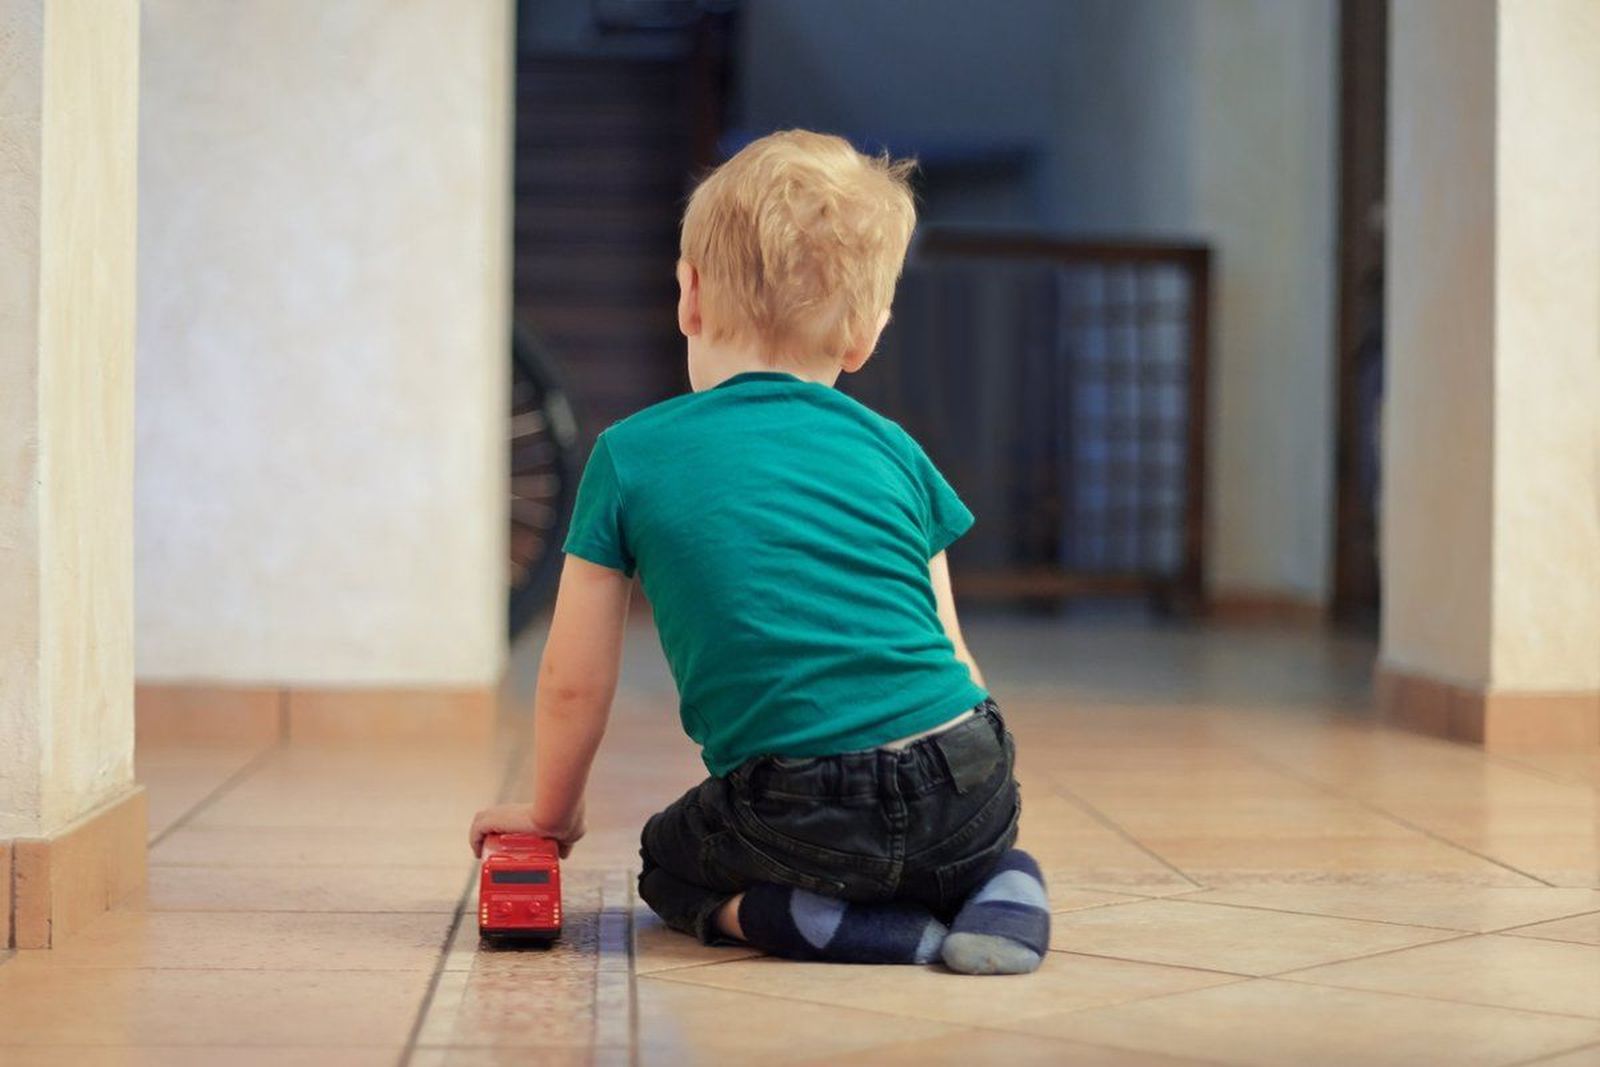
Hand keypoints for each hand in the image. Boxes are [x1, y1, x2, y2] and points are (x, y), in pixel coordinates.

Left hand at [468, 801, 585, 858]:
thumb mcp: (571, 832)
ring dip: (483, 841)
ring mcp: (502, 814)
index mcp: (530, 813)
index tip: (514, 848)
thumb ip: (566, 844)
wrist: (558, 814)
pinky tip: (478, 854)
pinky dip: (475, 842)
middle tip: (497, 854)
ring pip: (484, 825)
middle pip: (497, 823)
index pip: (516, 823)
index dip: (512, 835)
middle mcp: (514, 812)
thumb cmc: (567, 818)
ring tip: (486, 856)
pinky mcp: (492, 819)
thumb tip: (564, 855)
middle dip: (495, 839)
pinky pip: (477, 831)